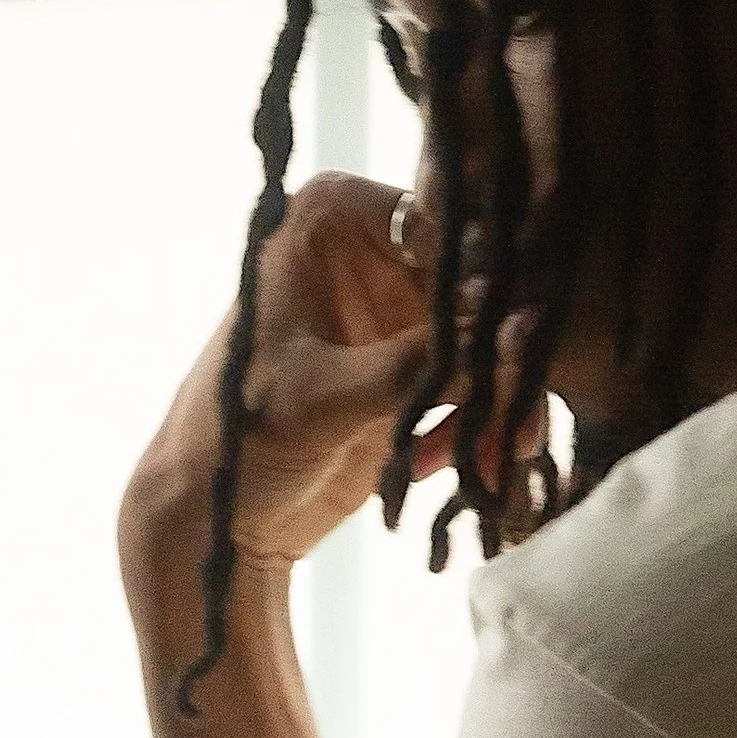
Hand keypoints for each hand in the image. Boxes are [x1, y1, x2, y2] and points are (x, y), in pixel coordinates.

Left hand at [122, 171, 532, 579]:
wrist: (215, 518)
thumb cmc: (238, 438)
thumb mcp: (328, 396)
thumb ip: (419, 362)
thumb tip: (521, 333)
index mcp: (330, 219)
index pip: (445, 220)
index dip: (489, 277)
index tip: (519, 337)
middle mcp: (372, 248)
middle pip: (478, 282)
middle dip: (501, 354)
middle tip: (515, 417)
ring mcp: (399, 305)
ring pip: (489, 336)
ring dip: (497, 400)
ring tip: (491, 455)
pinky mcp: (417, 360)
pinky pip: (480, 379)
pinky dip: (479, 424)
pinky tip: (447, 465)